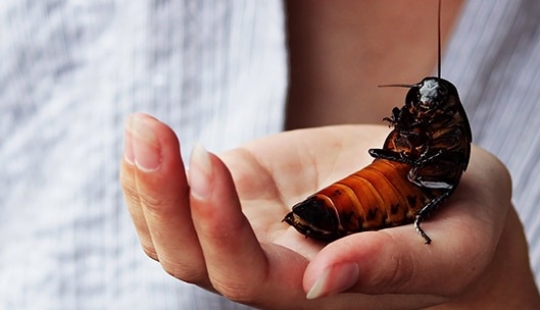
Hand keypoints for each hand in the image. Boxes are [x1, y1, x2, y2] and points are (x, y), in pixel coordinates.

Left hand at [120, 113, 539, 308]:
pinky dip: (157, 174)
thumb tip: (321, 278)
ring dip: (147, 182)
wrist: (442, 199)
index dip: (220, 228)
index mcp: (312, 287)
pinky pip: (181, 199)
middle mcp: (271, 264)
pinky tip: (151, 137)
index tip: (212, 161)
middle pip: (192, 258)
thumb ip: (394, 266)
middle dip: (162, 199)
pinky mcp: (245, 190)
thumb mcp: (448, 245)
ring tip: (144, 126)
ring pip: (173, 232)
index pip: (248, 276)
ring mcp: (251, 226)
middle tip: (150, 133)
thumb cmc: (457, 225)